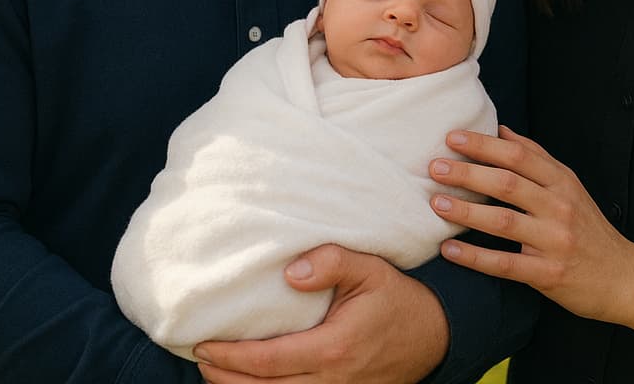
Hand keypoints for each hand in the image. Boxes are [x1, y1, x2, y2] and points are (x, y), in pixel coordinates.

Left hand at [192, 244, 447, 382]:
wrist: (433, 336)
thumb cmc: (397, 299)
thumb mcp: (369, 269)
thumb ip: (331, 262)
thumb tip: (290, 273)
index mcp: (334, 348)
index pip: (266, 361)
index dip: (229, 356)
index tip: (203, 344)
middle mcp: (332, 381)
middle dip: (224, 378)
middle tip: (200, 359)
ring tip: (216, 372)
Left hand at [429, 125, 633, 322]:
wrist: (625, 277)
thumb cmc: (589, 229)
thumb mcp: (570, 187)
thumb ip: (538, 159)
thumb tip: (502, 131)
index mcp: (562, 183)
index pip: (519, 156)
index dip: (484, 145)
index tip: (453, 138)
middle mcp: (560, 207)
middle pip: (508, 183)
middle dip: (468, 173)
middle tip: (435, 167)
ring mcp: (554, 241)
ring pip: (503, 221)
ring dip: (467, 211)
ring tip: (436, 204)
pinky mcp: (548, 274)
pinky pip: (505, 264)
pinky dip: (475, 257)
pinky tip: (449, 250)